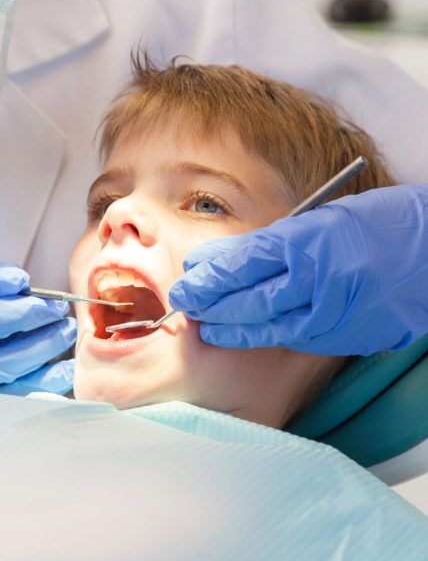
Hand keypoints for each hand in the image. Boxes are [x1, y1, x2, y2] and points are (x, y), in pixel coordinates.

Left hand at [168, 185, 427, 355]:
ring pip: (269, 326)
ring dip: (232, 328)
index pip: (242, 264)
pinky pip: (297, 339)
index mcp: (306, 242)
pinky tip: (247, 334)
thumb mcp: (319, 221)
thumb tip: (221, 260)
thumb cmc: (376, 224)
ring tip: (206, 327)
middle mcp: (317, 280)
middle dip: (210, 304)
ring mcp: (334, 312)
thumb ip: (271, 244)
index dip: (210, 276)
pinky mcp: (347, 335)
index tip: (187, 280)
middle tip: (183, 305)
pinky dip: (269, 335)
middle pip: (248, 299)